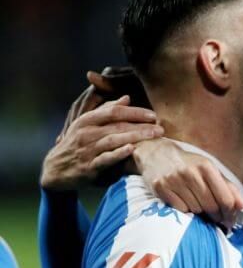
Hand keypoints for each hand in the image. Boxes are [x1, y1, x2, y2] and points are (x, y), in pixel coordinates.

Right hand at [41, 90, 161, 190]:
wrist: (55, 169)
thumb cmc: (77, 145)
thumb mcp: (87, 125)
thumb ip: (106, 111)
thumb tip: (126, 98)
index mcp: (87, 120)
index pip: (114, 111)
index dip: (135, 112)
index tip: (153, 115)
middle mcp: (86, 132)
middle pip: (117, 125)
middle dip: (141, 126)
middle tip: (161, 128)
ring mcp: (87, 149)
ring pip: (113, 140)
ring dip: (135, 137)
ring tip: (153, 136)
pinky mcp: (88, 166)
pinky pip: (105, 158)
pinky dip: (118, 153)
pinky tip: (131, 149)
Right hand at [133, 139, 242, 226]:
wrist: (157, 153)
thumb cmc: (188, 164)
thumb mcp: (209, 169)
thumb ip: (227, 186)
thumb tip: (241, 205)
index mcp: (206, 167)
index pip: (224, 198)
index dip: (230, 213)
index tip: (231, 220)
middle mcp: (190, 173)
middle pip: (211, 206)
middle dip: (217, 217)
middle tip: (218, 220)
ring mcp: (174, 181)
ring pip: (196, 210)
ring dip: (200, 213)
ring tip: (200, 208)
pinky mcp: (161, 188)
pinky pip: (180, 209)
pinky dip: (186, 211)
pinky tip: (186, 204)